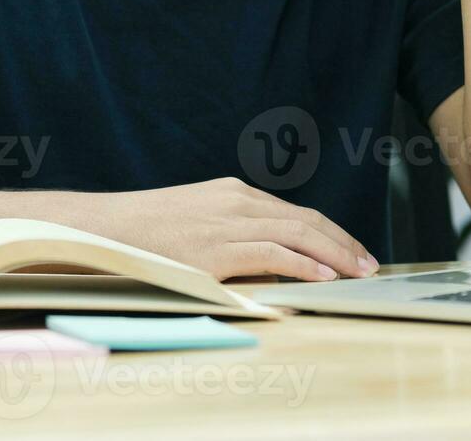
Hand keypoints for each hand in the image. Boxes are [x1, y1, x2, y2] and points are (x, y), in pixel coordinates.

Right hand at [84, 177, 378, 281]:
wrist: (102, 230)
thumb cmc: (145, 234)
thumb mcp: (197, 223)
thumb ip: (234, 235)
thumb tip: (273, 265)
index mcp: (233, 194)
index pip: (296, 212)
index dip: (331, 233)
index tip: (352, 251)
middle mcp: (236, 201)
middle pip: (305, 219)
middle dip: (343, 243)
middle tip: (368, 264)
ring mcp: (225, 223)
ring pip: (296, 233)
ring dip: (334, 254)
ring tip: (357, 273)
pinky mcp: (214, 249)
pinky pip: (271, 253)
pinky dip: (303, 264)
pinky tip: (322, 277)